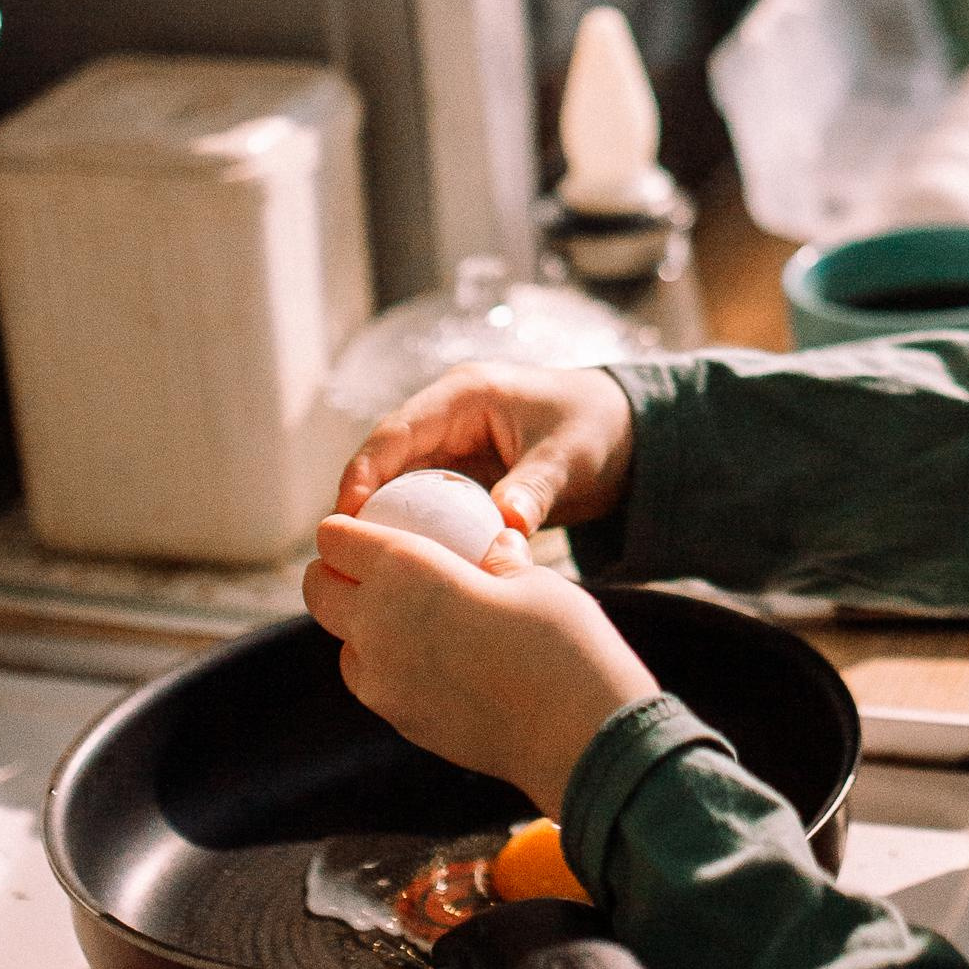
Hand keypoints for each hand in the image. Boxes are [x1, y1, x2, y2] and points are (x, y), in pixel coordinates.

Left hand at [303, 518, 657, 810]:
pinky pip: (373, 682)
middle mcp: (377, 624)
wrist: (575, 734)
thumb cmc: (559, 641)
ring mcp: (382, 682)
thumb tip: (493, 545)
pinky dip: (385, 664)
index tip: (362, 526)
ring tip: (407, 616)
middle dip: (331, 572)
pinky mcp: (400, 721)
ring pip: (344, 643)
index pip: (336, 541)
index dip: (343, 529)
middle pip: (318, 591)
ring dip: (358, 624)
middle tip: (363, 566)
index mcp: (404, 570)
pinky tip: (430, 659)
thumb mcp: (531, 578)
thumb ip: (497, 559)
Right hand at [335, 362, 636, 542]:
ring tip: (364, 571)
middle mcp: (447, 419)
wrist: (624, 435)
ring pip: (401, 489)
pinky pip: (427, 508)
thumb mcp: (569, 456)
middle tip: (344, 556)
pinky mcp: (461, 480)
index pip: (397, 430)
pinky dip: (418, 535)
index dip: (365, 470)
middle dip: (363, 505)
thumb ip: (534, 489)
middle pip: (387, 462)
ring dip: (386, 524)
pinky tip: (409, 573)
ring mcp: (451, 450)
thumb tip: (506, 529)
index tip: (347, 514)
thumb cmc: (594, 427)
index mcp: (465, 395)